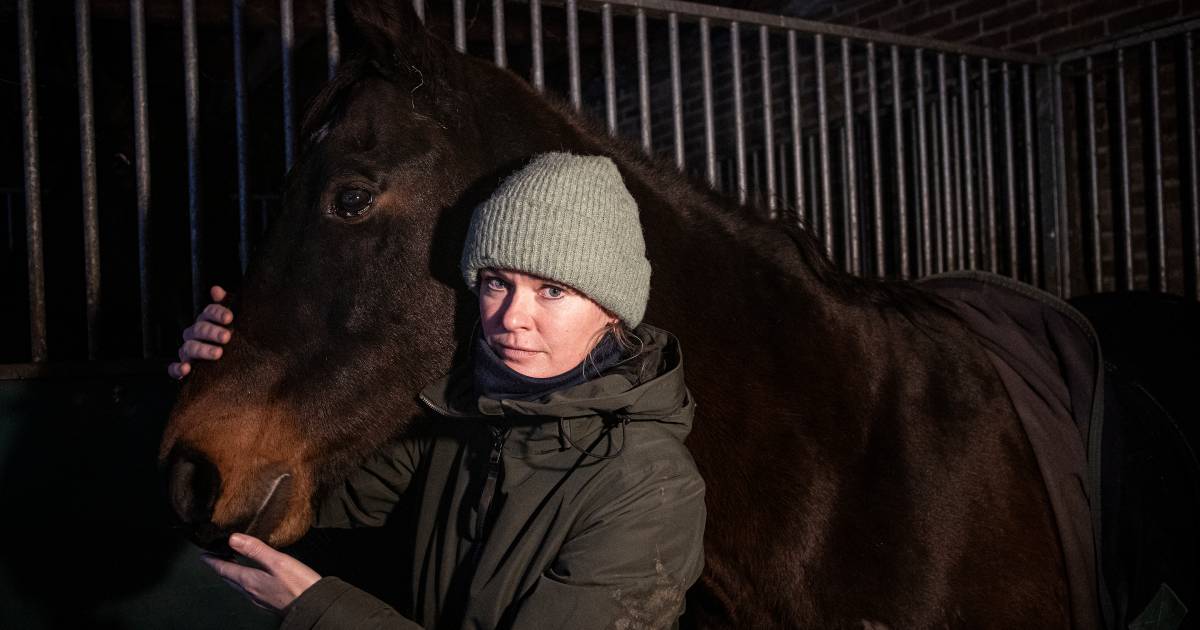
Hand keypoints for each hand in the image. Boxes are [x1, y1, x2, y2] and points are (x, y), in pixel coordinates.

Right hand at [168, 285, 233, 379]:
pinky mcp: (182, 369)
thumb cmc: (233, 340)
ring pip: (189, 348)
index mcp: (207, 321)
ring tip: (218, 353)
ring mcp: (187, 351)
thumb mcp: (234, 324)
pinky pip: (174, 369)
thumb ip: (227, 304)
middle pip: (199, 329)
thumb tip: (215, 289)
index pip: (209, 312)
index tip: (229, 317)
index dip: (217, 313)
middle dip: (212, 332)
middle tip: (227, 336)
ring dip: (203, 350)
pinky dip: (177, 369)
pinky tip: (186, 369)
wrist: (232, 364)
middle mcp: (194, 335)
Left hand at [200, 533, 320, 614]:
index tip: (203, 555)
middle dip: (220, 567)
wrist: (313, 607)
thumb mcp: (277, 562)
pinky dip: (244, 580)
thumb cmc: (299, 585)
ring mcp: (260, 598)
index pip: (224, 569)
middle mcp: (251, 591)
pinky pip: (249, 589)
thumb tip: (234, 539)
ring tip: (230, 563)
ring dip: (232, 573)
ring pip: (238, 585)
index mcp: (250, 581)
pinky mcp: (269, 601)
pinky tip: (252, 577)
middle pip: (229, 578)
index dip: (212, 561)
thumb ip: (256, 550)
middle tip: (213, 557)